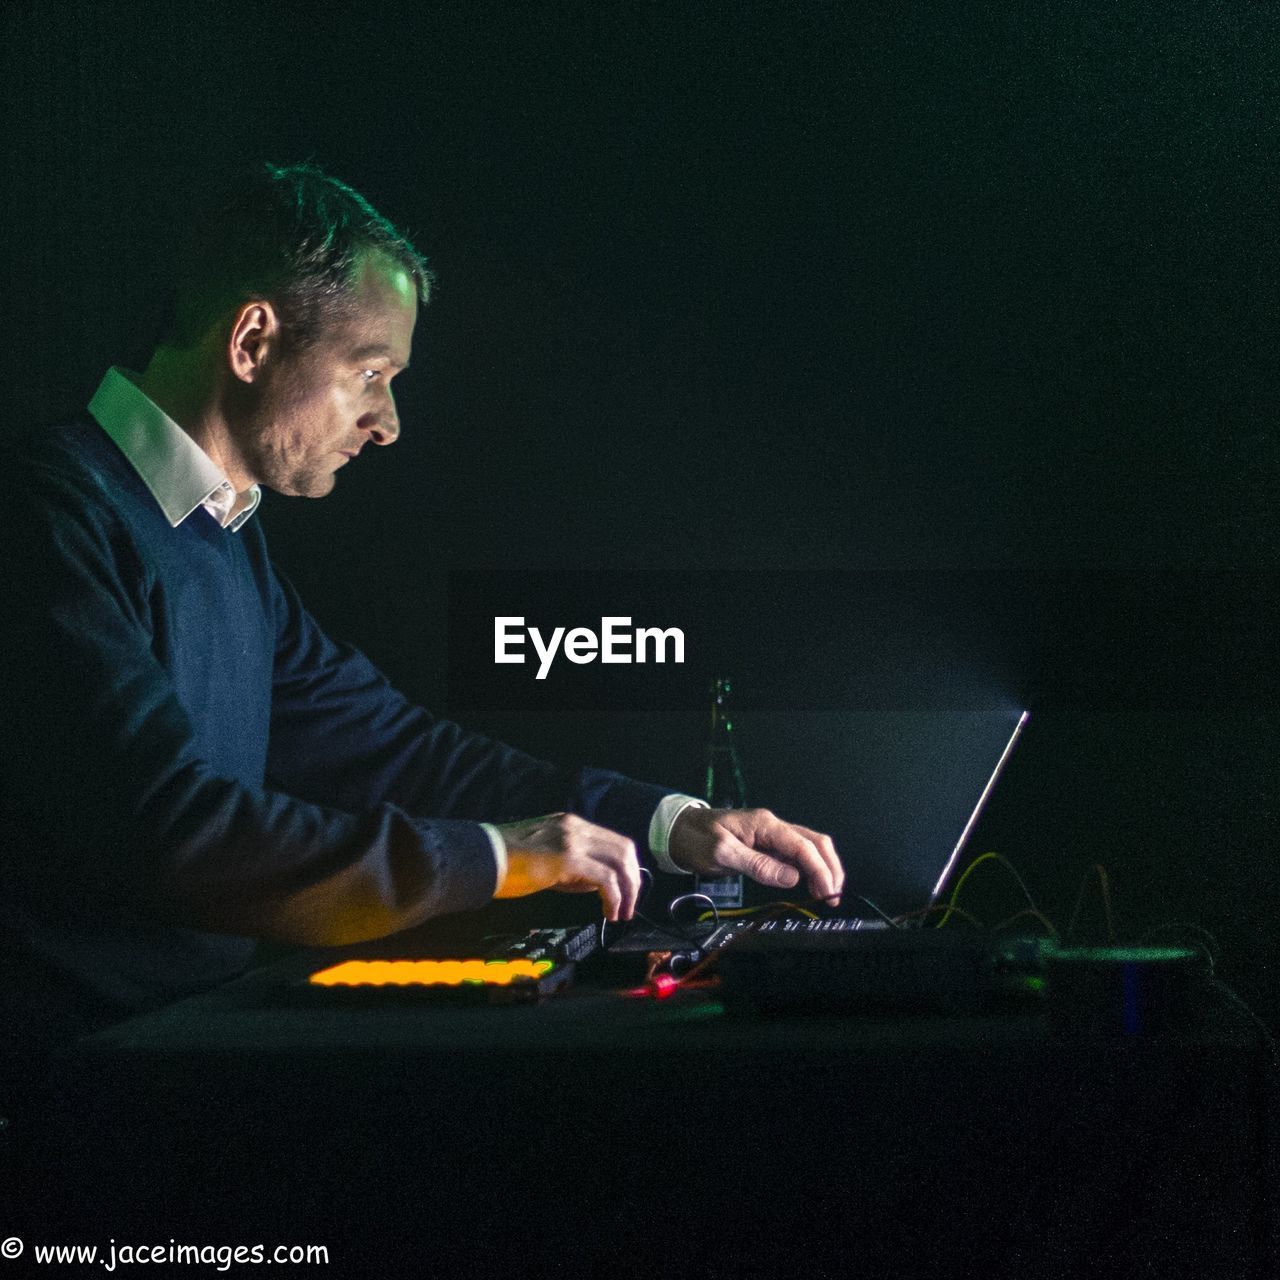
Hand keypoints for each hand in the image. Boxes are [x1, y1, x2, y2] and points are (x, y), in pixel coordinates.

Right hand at [492, 812, 641, 920]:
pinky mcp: (568, 858)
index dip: (626, 868)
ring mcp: (573, 840)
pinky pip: (605, 878)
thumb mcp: (546, 858)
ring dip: (627, 890)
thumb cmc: (506, 862)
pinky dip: (613, 897)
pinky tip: (609, 912)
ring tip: (621, 912)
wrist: (482, 858)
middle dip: (633, 880)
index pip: (614, 841)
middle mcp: (576, 827)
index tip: (626, 890)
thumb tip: (597, 885)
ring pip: (620, 861)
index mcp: (571, 825)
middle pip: (625, 849)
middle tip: (629, 905)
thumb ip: (573, 866)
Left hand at [668, 807, 843, 904]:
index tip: (829, 894)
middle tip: (835, 897)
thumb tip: (793, 878)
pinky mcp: (765, 845)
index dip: (820, 870)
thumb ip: (757, 864)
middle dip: (830, 867)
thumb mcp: (722, 853)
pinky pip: (795, 854)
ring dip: (822, 868)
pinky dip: (808, 869)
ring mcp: (770, 834)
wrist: (677, 829)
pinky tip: (810, 885)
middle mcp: (772, 826)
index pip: (803, 846)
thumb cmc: (695, 839)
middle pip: (814, 842)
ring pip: (808, 847)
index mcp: (765, 824)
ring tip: (827, 894)